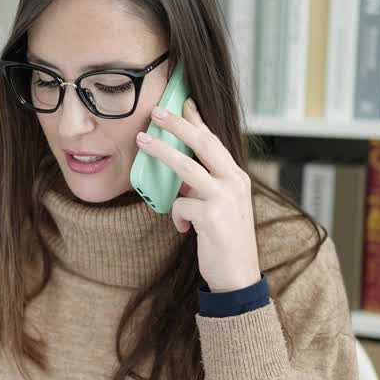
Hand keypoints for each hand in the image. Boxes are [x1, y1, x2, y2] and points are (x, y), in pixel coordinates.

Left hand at [136, 98, 260, 292]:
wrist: (238, 277)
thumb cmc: (225, 242)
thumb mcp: (218, 207)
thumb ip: (204, 187)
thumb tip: (179, 174)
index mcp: (237, 177)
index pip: (215, 141)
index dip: (198, 120)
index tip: (184, 102)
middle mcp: (235, 182)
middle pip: (203, 143)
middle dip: (178, 124)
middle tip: (156, 111)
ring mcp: (225, 198)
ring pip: (187, 166)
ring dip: (162, 151)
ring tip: (142, 141)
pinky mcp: (213, 216)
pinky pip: (180, 206)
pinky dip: (177, 217)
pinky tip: (186, 230)